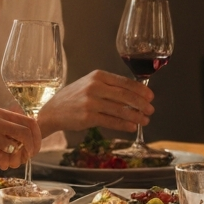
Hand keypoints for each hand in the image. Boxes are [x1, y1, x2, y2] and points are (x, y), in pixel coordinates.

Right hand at [0, 107, 40, 171]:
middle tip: (27, 158)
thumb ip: (7, 129)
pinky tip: (0, 164)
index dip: (37, 137)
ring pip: (16, 147)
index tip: (35, 149)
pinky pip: (4, 158)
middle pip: (26, 133)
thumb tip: (32, 138)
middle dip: (31, 149)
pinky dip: (6, 164)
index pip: (29, 121)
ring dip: (17, 159)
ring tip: (10, 163)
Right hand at [37, 70, 153, 134]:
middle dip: (141, 104)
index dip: (140, 90)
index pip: (124, 82)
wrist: (53, 110)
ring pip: (120, 110)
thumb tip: (134, 95)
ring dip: (135, 116)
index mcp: (97, 76)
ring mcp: (91, 102)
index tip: (150, 96)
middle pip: (124, 95)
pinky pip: (111, 121)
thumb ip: (109, 86)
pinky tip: (132, 127)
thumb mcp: (89, 84)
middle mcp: (94, 87)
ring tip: (145, 121)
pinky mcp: (88, 117)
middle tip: (150, 110)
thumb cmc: (74, 97)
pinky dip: (124, 125)